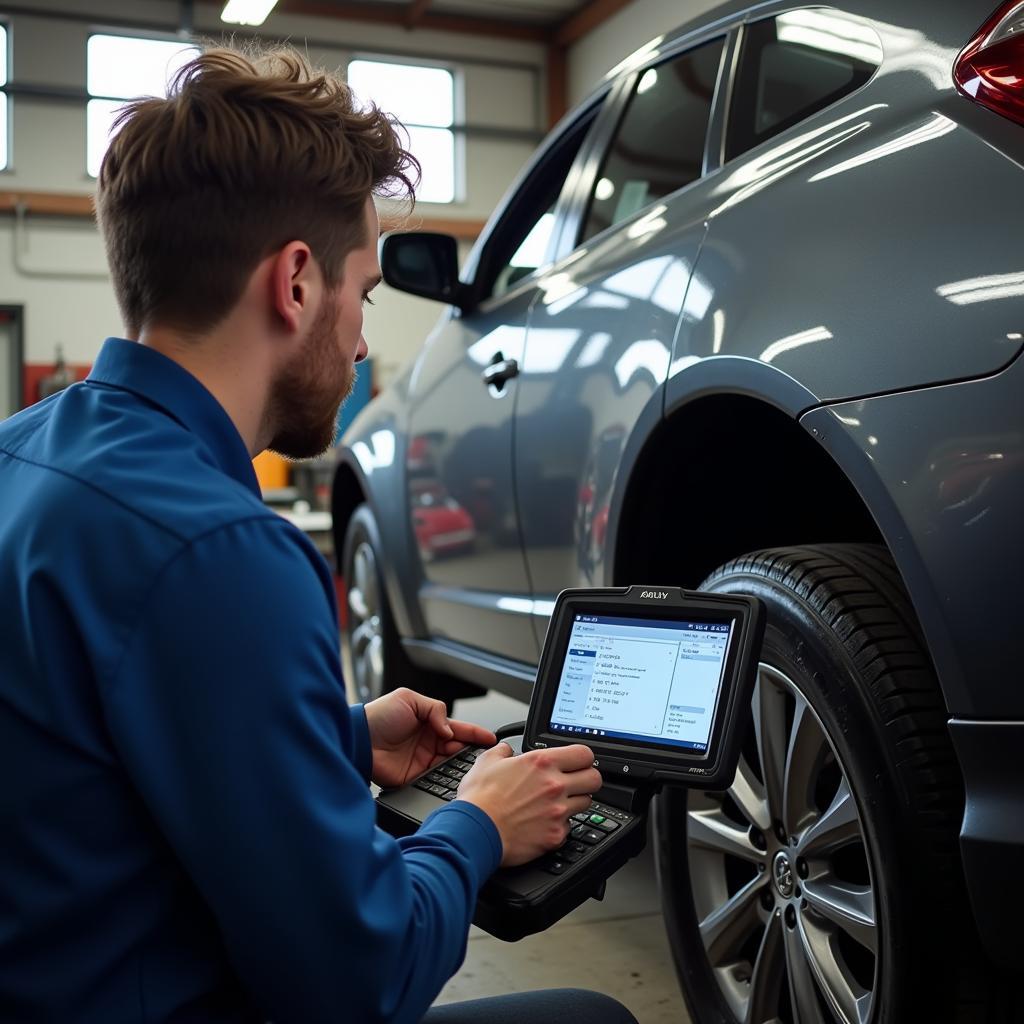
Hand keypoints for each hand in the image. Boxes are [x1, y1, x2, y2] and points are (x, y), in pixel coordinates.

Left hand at [363, 687, 495, 788]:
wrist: (358, 740)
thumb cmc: (378, 716)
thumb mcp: (409, 699)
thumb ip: (435, 710)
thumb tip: (449, 730)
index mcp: (429, 723)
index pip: (458, 728)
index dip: (475, 733)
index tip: (491, 738)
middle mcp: (429, 742)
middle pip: (458, 748)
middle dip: (472, 750)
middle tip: (485, 754)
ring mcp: (423, 761)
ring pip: (451, 764)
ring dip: (462, 765)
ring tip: (474, 766)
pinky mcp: (415, 777)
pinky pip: (436, 779)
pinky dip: (447, 779)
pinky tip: (456, 778)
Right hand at [458, 743, 601, 866]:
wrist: (475, 831)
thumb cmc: (479, 799)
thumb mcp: (487, 761)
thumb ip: (502, 751)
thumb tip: (506, 749)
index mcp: (542, 763)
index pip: (584, 753)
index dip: (582, 757)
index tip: (577, 762)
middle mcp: (555, 785)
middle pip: (594, 778)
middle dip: (587, 779)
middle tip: (575, 782)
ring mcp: (557, 811)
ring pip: (586, 803)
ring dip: (575, 802)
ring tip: (557, 803)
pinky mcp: (555, 835)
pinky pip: (569, 827)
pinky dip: (560, 825)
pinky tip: (545, 823)